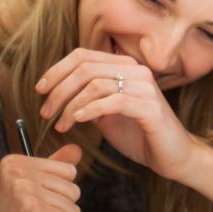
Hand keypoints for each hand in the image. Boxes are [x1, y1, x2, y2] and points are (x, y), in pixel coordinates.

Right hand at [0, 144, 82, 211]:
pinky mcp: (31, 209)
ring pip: (73, 207)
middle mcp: (17, 170)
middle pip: (73, 189)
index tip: (30, 205)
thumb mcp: (30, 190)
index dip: (56, 195)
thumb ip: (52, 168)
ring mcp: (23, 188)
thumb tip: (76, 149)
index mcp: (14, 162)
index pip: (69, 171)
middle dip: (58, 211)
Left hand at [38, 48, 199, 180]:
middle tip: (46, 113)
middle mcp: (137, 71)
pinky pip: (113, 102)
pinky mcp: (150, 108)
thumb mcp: (107, 114)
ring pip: (96, 84)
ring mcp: (145, 88)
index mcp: (126, 68)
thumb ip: (89, 99)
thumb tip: (57, 92)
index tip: (40, 90)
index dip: (57, 70)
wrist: (172, 156)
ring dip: (70, 105)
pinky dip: (89, 110)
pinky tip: (76, 121)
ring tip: (61, 125)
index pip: (83, 55)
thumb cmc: (139, 134)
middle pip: (86, 68)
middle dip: (59, 90)